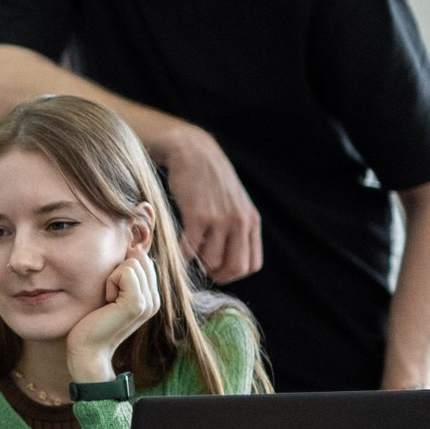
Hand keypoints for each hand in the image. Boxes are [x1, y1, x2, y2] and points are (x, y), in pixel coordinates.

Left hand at [65, 253, 159, 383]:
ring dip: (112, 277)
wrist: (88, 349)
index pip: (144, 259)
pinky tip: (107, 301)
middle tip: (109, 296)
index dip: (122, 267)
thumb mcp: (113, 294)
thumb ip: (126, 275)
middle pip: (140, 258)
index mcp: (151, 297)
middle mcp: (155, 300)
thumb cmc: (93, 321)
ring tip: (108, 300)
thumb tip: (132, 248)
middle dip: (118, 270)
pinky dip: (110, 282)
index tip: (112, 291)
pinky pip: (125, 272)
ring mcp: (149, 302)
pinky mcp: (137, 303)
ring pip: (133, 262)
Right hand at [150, 124, 261, 282]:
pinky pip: (191, 248)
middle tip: (203, 272)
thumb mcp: (235, 202)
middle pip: (236, 267)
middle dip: (218, 276)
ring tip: (189, 256)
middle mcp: (240, 222)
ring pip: (213, 261)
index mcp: (251, 221)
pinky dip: (183, 256)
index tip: (219, 271)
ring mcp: (220, 219)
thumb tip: (225, 258)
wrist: (194, 152)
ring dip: (199, 265)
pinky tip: (177, 251)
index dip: (234, 274)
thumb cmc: (210, 180)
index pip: (252, 264)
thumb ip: (237, 227)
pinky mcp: (198, 216)